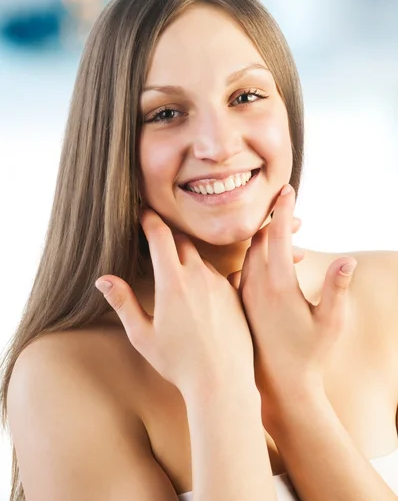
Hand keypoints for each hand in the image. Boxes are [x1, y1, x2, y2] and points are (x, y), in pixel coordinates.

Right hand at [95, 209, 254, 396]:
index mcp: (172, 282)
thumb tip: (103, 280)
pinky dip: (206, 277)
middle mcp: (198, 276)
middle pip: (182, 241)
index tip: (143, 213)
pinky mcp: (235, 294)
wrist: (222, 382)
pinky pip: (218, 274)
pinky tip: (201, 295)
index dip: (149, 220)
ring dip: (187, 260)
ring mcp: (220, 283)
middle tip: (157, 246)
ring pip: (200, 258)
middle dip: (168, 239)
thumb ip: (123, 303)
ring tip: (178, 278)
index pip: (160, 235)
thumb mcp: (142, 335)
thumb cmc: (179, 363)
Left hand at [231, 184, 356, 418]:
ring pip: (250, 252)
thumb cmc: (309, 355)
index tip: (287, 189)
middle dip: (277, 221)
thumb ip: (337, 288)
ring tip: (293, 244)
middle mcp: (255, 284)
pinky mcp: (238, 302)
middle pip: (260, 238)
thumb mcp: (331, 322)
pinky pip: (243, 269)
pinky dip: (259, 259)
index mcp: (278, 284)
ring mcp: (243, 293)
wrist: (278, 384)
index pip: (278, 235)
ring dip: (268, 240)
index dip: (284, 209)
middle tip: (295, 215)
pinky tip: (276, 268)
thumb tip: (348, 259)